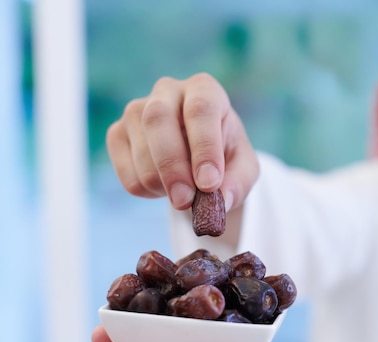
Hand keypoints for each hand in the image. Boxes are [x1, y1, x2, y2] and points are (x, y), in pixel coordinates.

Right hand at [107, 73, 259, 211]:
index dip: (204, 148)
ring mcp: (136, 110)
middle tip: (185, 201)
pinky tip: (165, 186)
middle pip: (158, 120)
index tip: (209, 184)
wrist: (200, 158)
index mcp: (204, 89)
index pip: (200, 110)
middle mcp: (167, 91)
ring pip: (140, 150)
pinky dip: (147, 191)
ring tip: (185, 192)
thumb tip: (218, 201)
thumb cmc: (225, 157)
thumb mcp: (244, 169)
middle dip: (172, 167)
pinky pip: (125, 172)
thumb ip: (238, 183)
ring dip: (162, 185)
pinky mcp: (117, 134)